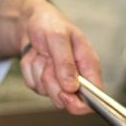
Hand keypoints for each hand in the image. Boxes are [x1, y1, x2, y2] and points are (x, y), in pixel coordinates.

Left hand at [18, 0, 101, 114]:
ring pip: (46, 91)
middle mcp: (77, 77)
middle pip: (66, 99)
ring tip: (43, 53)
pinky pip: (33, 85)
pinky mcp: (44, 82)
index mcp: (89, 66)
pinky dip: (30, 70)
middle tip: (48, 59)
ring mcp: (59, 81)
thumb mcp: (58, 37)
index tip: (65, 94)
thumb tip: (72, 87)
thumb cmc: (50, 24)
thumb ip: (65, 62)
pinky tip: (36, 56)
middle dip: (51, 81)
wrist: (31, 22)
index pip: (95, 96)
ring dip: (39, 71)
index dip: (80, 103)